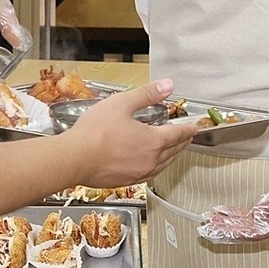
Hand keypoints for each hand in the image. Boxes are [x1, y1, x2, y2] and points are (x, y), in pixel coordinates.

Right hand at [62, 79, 197, 188]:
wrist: (75, 158)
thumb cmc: (95, 133)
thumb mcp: (122, 103)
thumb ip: (146, 94)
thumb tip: (166, 86)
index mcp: (153, 141)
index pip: (178, 134)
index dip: (187, 129)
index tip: (193, 127)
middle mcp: (151, 160)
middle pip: (174, 151)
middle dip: (182, 142)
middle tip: (187, 138)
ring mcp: (139, 173)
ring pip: (163, 165)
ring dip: (172, 156)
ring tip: (172, 151)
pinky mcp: (127, 181)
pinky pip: (150, 174)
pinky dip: (156, 167)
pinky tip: (150, 165)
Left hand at [198, 159, 268, 243]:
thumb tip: (257, 215)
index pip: (254, 232)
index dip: (235, 233)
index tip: (218, 231)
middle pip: (247, 232)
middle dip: (225, 231)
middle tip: (205, 229)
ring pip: (246, 226)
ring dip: (228, 224)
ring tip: (209, 222)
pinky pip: (251, 217)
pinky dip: (236, 216)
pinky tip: (224, 213)